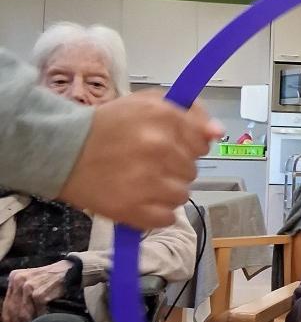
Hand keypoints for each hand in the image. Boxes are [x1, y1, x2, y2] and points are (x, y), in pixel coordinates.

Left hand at [2, 261, 71, 321]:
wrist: (69, 270)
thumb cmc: (50, 277)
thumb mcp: (31, 279)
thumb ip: (21, 293)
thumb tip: (13, 315)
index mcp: (15, 276)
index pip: (8, 301)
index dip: (7, 316)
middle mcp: (19, 280)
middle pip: (15, 308)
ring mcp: (29, 287)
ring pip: (24, 312)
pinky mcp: (39, 293)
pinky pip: (37, 312)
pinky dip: (39, 319)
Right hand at [58, 93, 222, 229]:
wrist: (63, 152)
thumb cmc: (109, 126)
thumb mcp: (148, 104)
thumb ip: (189, 113)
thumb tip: (217, 133)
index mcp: (165, 117)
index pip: (202, 142)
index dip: (187, 146)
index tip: (168, 146)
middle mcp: (161, 148)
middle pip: (192, 170)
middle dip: (174, 168)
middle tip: (146, 162)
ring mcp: (150, 181)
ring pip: (183, 195)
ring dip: (166, 191)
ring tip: (141, 181)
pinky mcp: (137, 210)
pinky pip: (168, 217)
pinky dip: (155, 212)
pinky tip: (138, 198)